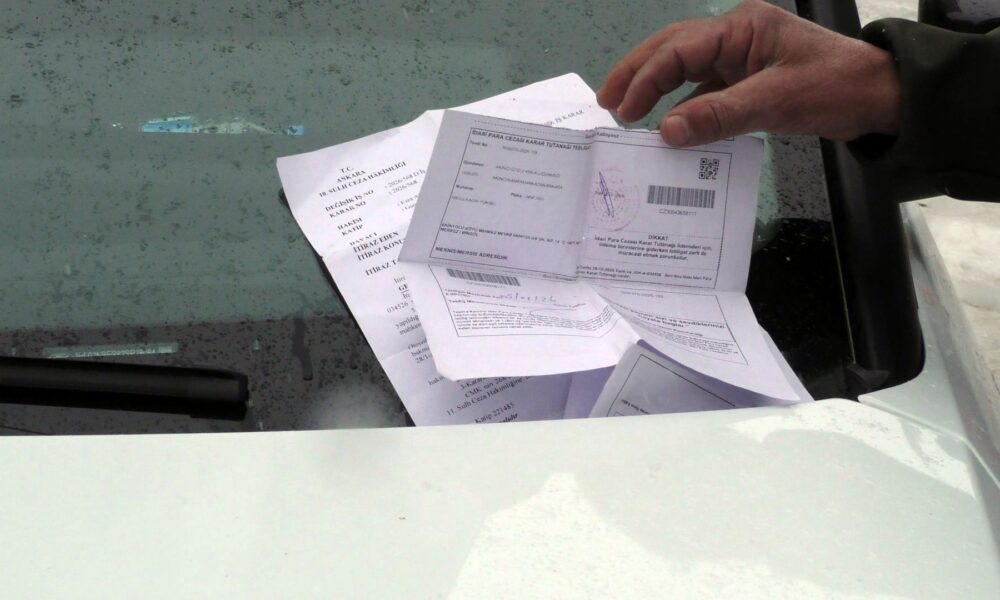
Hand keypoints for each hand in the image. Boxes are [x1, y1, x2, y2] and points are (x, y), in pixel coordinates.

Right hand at [596, 0, 900, 146]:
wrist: (882, 98)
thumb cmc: (838, 87)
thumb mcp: (777, 101)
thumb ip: (720, 115)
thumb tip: (667, 131)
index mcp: (742, 28)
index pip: (679, 49)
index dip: (646, 78)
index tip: (623, 109)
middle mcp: (736, 37)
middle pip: (672, 50)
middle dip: (637, 74)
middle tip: (607, 102)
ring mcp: (741, 59)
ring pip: (684, 70)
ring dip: (655, 90)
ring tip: (625, 112)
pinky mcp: (747, 82)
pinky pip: (704, 93)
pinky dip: (684, 110)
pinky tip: (669, 127)